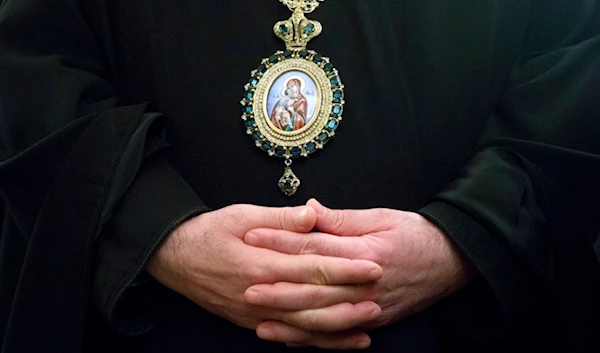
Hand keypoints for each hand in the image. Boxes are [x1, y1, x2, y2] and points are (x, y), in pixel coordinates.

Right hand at [147, 204, 382, 348]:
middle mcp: (261, 294)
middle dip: (349, 301)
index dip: (345, 267)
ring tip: (367, 324)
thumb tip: (312, 214)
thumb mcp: (241, 215)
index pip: (312, 267)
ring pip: (303, 326)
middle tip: (380, 298)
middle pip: (313, 301)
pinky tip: (336, 341)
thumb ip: (280, 218)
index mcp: (261, 263)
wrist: (174, 258)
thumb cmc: (209, 233)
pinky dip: (314, 341)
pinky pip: (289, 336)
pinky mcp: (251, 322)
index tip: (373, 265)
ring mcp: (255, 313)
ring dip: (337, 327)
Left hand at [244, 199, 474, 344]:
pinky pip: (339, 334)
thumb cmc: (416, 234)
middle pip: (314, 288)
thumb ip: (342, 219)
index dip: (281, 242)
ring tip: (261, 321)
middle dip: (278, 290)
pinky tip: (292, 339)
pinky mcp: (374, 321)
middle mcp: (364, 284)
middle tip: (246, 288)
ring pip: (324, 319)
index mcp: (363, 252)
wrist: (453, 261)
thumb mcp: (381, 217)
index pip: (314, 247)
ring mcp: (370, 307)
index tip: (252, 237)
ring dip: (291, 322)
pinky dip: (315, 339)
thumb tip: (308, 210)